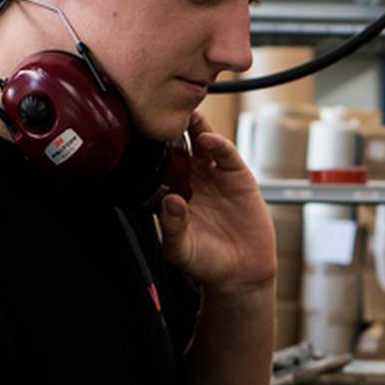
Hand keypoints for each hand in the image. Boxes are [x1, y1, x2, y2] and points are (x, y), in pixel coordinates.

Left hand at [155, 113, 273, 292]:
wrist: (243, 272)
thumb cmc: (206, 263)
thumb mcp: (181, 250)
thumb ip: (173, 227)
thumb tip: (169, 201)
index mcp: (170, 196)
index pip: (156, 167)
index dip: (150, 152)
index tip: (141, 137)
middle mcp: (190, 181)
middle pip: (176, 147)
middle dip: (170, 131)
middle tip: (161, 112)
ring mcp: (213, 176)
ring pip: (199, 143)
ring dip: (193, 127)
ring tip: (185, 115)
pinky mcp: (236, 175)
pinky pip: (225, 153)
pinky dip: (216, 143)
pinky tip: (207, 139)